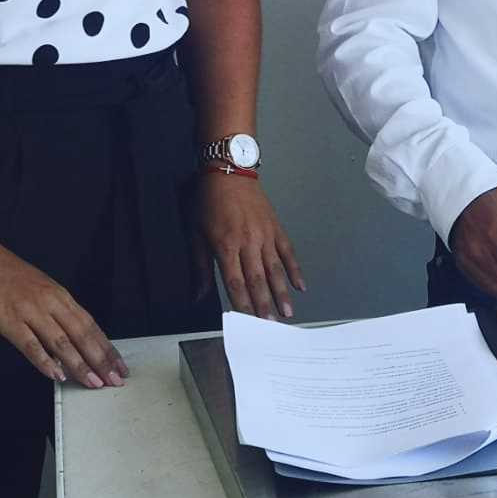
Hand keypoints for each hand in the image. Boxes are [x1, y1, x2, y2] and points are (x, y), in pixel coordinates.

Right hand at [0, 236, 127, 388]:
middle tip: (115, 380)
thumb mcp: (39, 289)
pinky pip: (30, 344)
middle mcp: (50, 302)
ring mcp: (30, 311)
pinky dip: (44, 361)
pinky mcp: (9, 320)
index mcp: (60, 295)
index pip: (90, 325)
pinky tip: (55, 375)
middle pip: (82, 334)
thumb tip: (69, 339)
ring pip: (61, 342)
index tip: (119, 365)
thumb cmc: (5, 274)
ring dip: (79, 364)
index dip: (106, 346)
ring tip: (94, 382)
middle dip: (101, 359)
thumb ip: (54, 311)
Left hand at [197, 173, 304, 318]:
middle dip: (265, 305)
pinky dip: (295, 269)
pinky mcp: (276, 228)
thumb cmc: (209, 201)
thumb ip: (200, 267)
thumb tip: (198, 296)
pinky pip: (288, 252)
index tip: (248, 321)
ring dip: (282, 293)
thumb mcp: (196, 233)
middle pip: (258, 280)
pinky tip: (300, 285)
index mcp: (226, 245)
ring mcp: (265, 235)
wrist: (229, 171)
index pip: (236, 282)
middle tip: (272, 325)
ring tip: (287, 313)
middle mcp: (248, 242)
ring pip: (275, 269)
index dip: (243, 303)